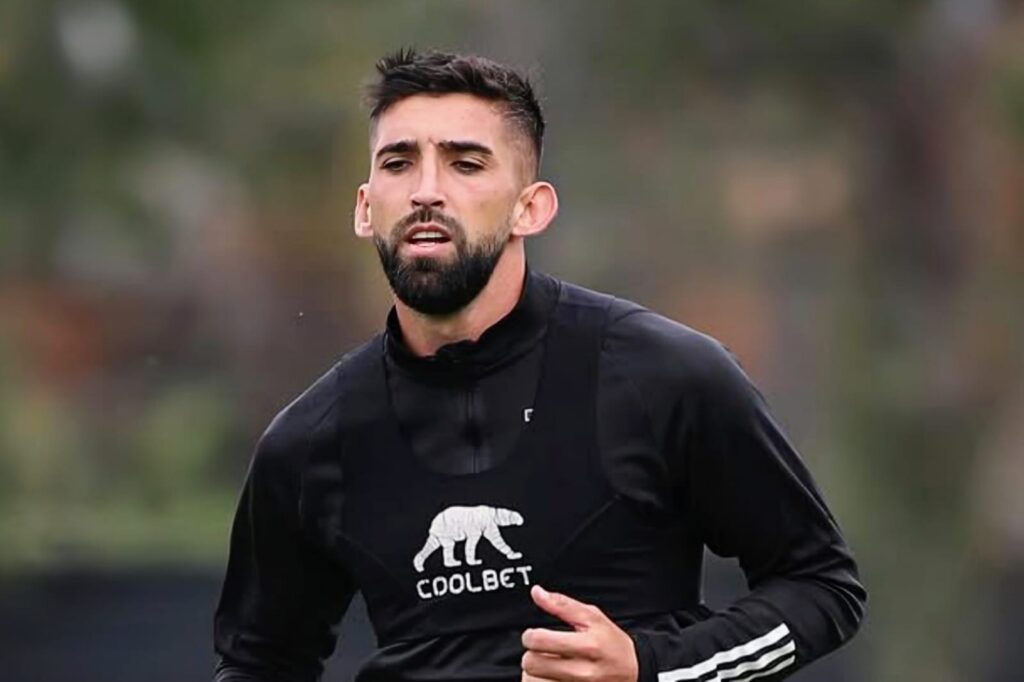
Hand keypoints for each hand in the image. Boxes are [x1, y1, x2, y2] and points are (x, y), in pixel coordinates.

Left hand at [521, 585, 638, 681]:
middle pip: (532, 664)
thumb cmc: (612, 644)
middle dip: (532, 655)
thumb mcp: (593, 617)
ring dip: (535, 673)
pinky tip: (551, 677)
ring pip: (533, 681)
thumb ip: (562, 604)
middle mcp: (583, 672)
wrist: (633, 672)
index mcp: (588, 646)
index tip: (534, 635)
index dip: (530, 635)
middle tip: (541, 652)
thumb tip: (537, 593)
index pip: (540, 641)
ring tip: (547, 666)